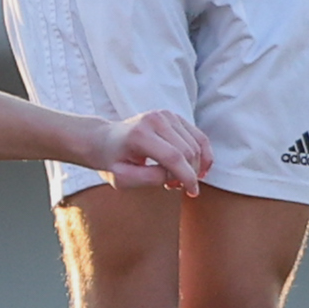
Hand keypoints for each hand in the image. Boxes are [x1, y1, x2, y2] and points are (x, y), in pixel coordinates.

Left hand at [93, 110, 212, 195]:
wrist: (105, 140)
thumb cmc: (113, 162)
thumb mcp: (122, 178)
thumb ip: (148, 179)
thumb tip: (173, 176)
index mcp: (140, 134)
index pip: (174, 157)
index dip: (187, 177)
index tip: (192, 192)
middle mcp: (155, 119)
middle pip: (188, 152)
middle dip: (189, 174)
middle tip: (174, 186)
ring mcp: (166, 115)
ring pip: (196, 145)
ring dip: (194, 167)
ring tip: (176, 178)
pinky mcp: (174, 116)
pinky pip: (199, 137)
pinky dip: (203, 155)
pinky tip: (196, 169)